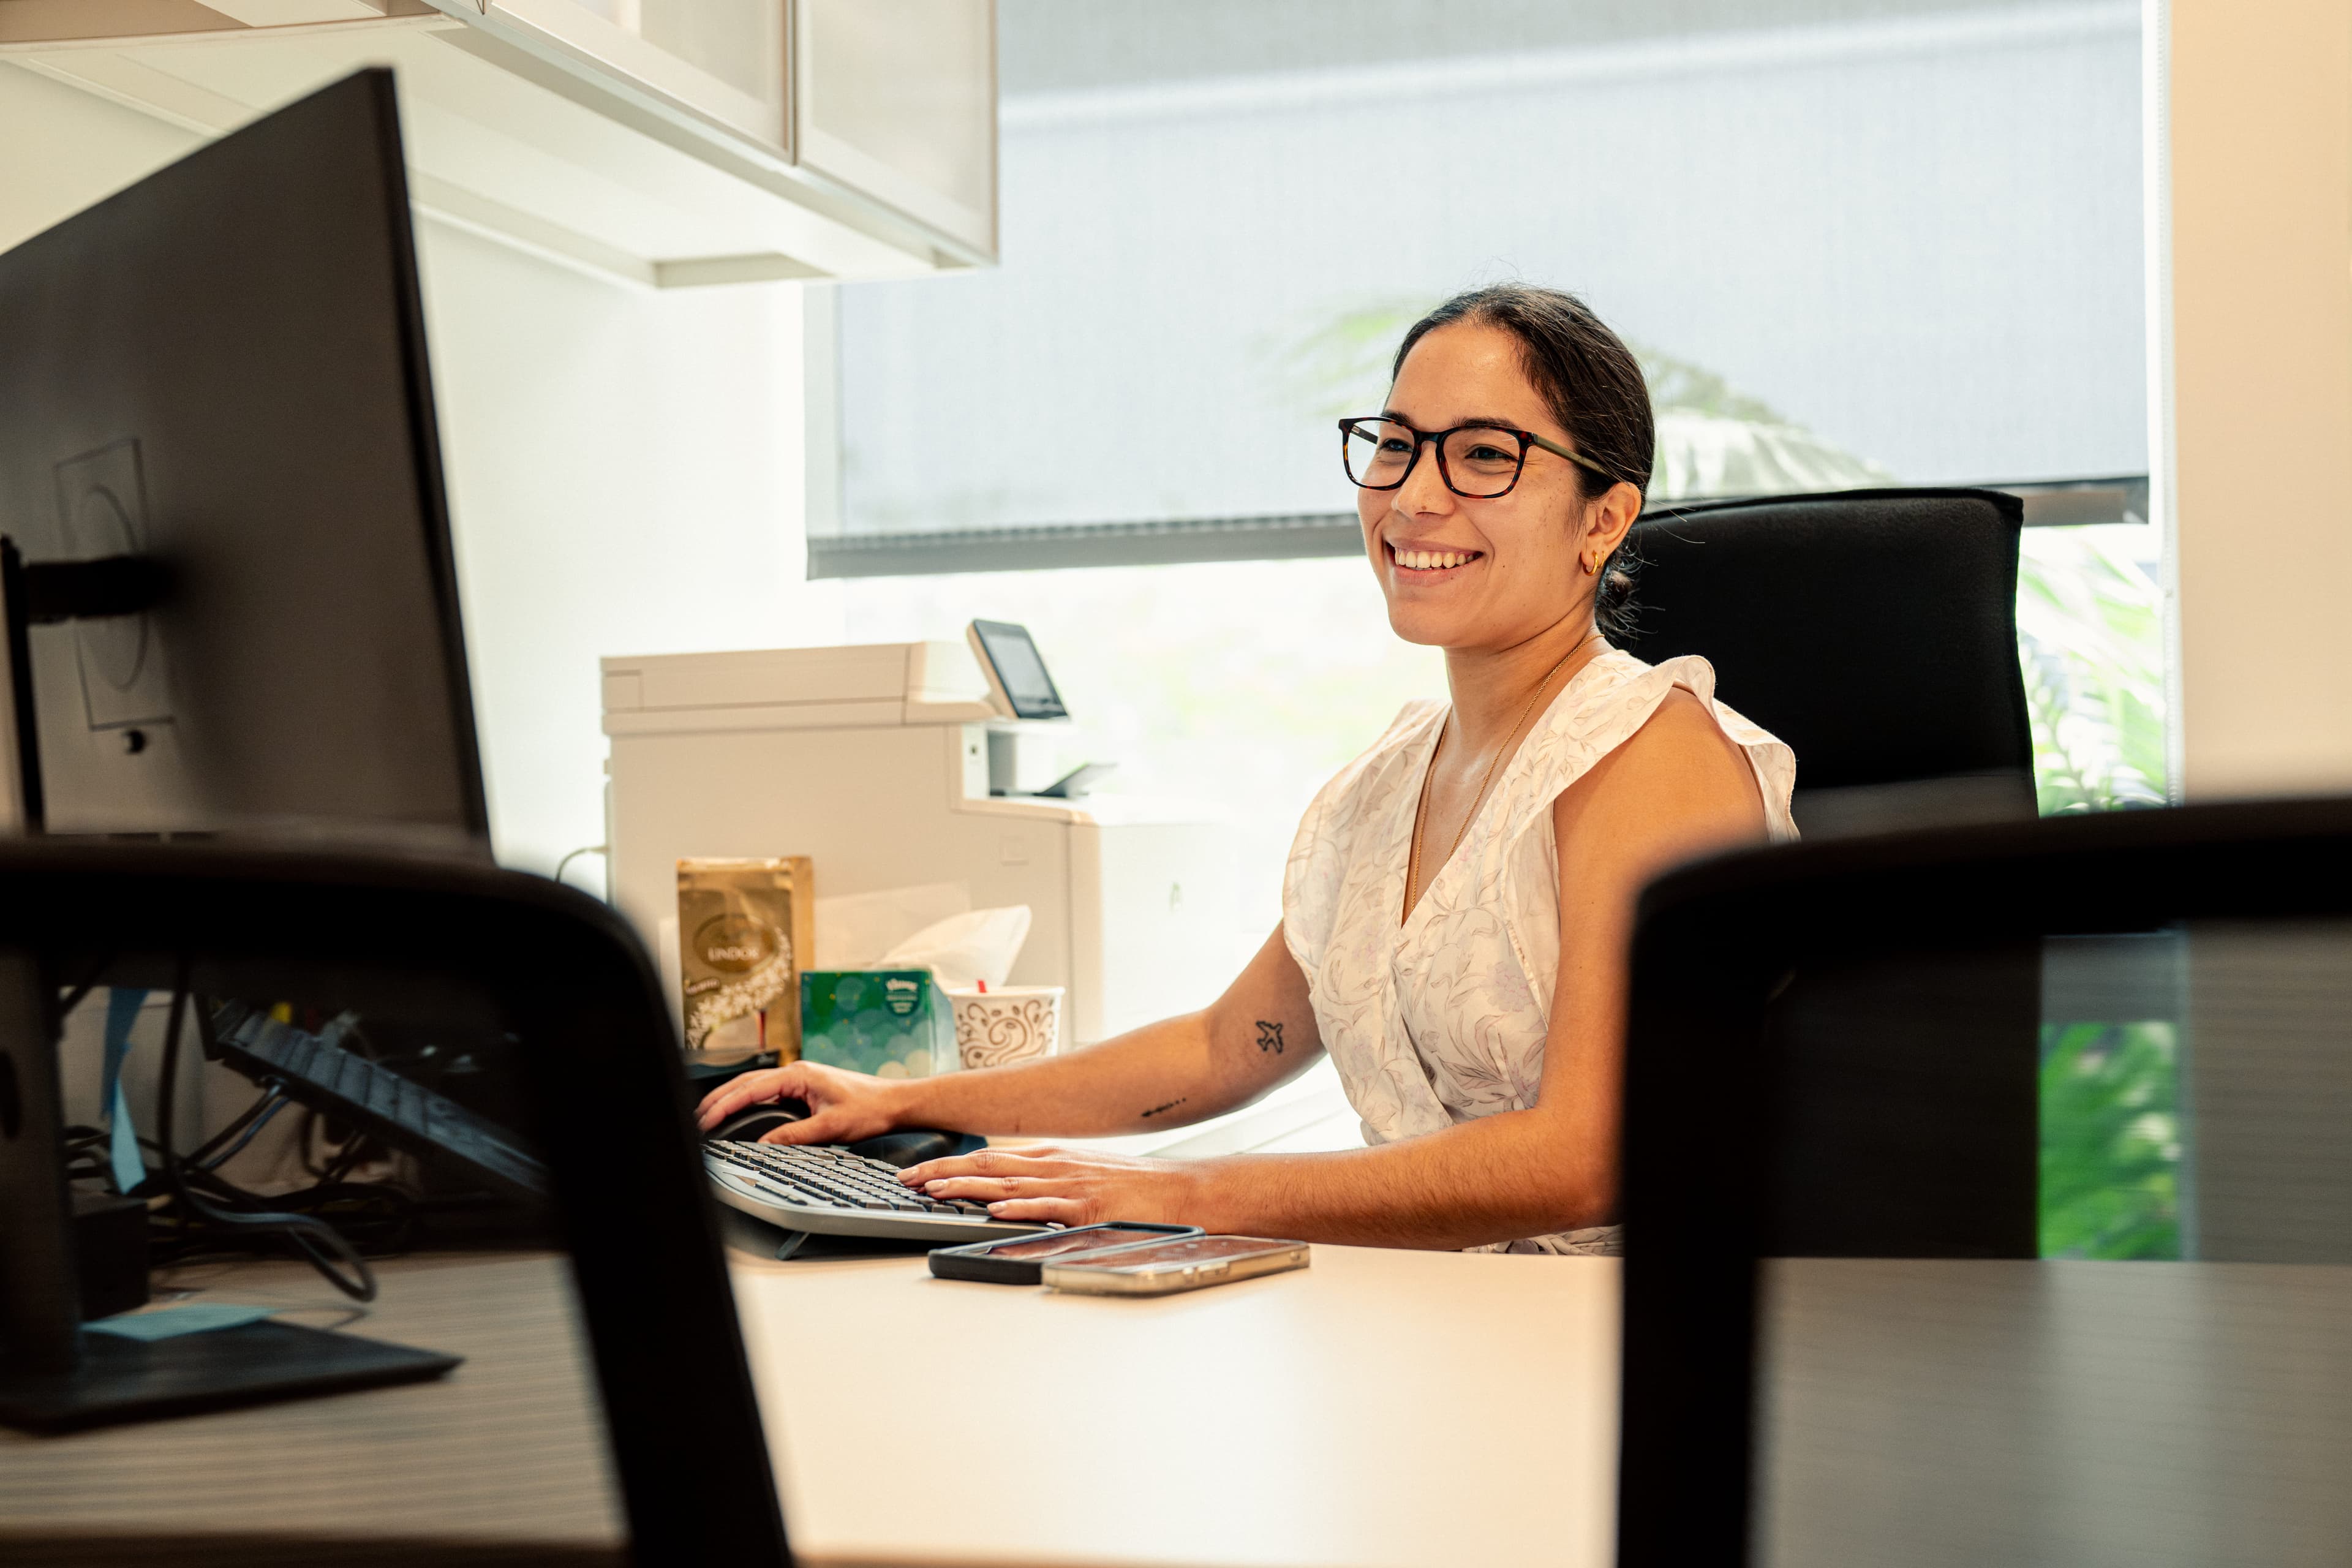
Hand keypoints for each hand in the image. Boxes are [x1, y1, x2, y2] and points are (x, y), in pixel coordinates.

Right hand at [694, 1060, 905, 1145]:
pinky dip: (748, 1102)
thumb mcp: (831, 1126)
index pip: (751, 1088)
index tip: (705, 1120)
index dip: (725, 1105)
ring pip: (755, 1087)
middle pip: (746, 1084)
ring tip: (708, 1116)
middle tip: (695, 1119)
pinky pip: (767, 1094)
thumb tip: (764, 1145)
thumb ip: (795, 1136)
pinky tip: (738, 1114)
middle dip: (719, 1100)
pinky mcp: (804, 1090)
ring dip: (731, 1100)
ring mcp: (799, 1080)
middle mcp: (796, 1073)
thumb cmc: (870, 1109)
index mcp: (799, 1075)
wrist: (895, 1103)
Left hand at [894, 1143, 1212, 1227]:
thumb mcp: (1081, 1173)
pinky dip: (1020, 1208)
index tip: (917, 1174)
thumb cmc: (1133, 1186)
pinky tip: (995, 1210)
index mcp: (1051, 1158)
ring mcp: (1072, 1185)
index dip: (948, 1165)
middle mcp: (1055, 1166)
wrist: (1181, 1190)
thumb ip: (1044, 1179)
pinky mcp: (1091, 1207)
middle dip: (943, 1173)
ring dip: (968, 1187)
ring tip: (934, 1191)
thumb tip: (1003, 1190)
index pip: (988, 1159)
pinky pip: (1049, 1207)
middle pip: (988, 1166)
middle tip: (907, 1180)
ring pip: (1009, 1184)